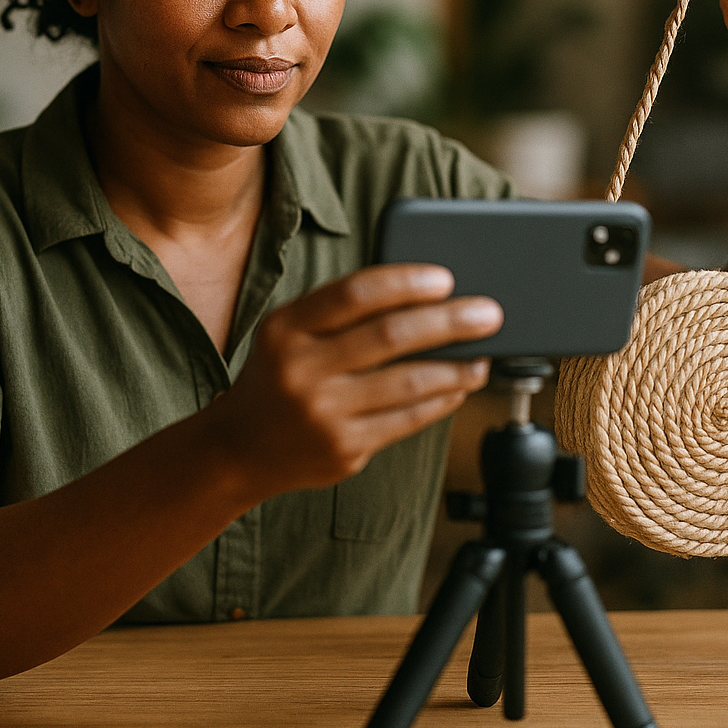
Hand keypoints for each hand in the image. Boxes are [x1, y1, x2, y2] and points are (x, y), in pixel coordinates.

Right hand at [206, 264, 501, 496]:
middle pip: (389, 336)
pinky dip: (440, 401)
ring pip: (408, 383)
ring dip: (456, 367)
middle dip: (449, 322)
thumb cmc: (279, 376)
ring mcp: (323, 413)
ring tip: (482, 357)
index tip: (445, 279)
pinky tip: (457, 388)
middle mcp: (301, 370)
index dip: (405, 282)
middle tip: (488, 314)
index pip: (354, 294)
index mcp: (286, 328)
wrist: (238, 449)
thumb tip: (423, 296)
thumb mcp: (289, 334)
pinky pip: (407, 420)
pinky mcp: (344, 449)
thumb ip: (339, 313)